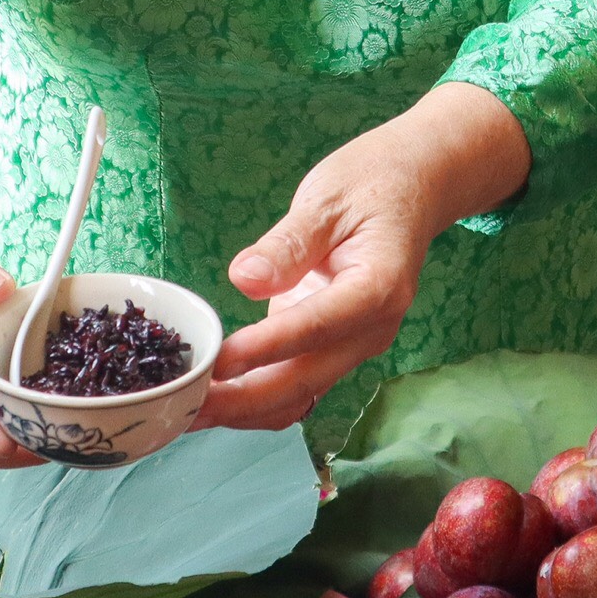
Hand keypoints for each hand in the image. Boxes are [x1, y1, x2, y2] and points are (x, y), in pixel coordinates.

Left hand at [197, 83, 529, 432]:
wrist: (413, 187)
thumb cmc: (372, 183)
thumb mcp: (328, 198)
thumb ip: (289, 243)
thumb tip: (245, 278)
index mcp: (376, 289)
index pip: (314, 328)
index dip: (264, 349)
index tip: (217, 363)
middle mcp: (370, 329)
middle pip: (304, 380)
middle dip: (243, 401)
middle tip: (184, 408)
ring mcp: (353, 343)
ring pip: (298, 394)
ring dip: (245, 411)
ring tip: (187, 413)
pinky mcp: (332, 343)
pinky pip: (296, 385)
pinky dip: (257, 400)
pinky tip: (216, 401)